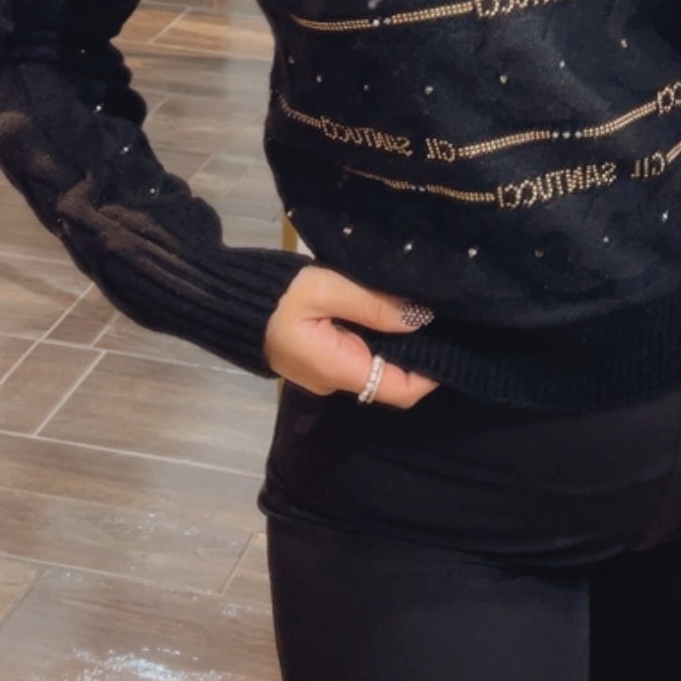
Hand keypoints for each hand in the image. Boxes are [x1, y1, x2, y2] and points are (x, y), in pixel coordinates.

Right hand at [264, 265, 439, 407]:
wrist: (227, 301)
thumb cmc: (275, 295)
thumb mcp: (325, 288)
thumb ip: (373, 304)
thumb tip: (421, 317)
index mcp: (339, 369)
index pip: (400, 391)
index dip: (432, 374)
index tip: (454, 342)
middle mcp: (334, 380)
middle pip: (391, 380)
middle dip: (419, 354)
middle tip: (445, 319)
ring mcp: (324, 372)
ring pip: (375, 366)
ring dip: (399, 345)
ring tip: (423, 309)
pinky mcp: (318, 358)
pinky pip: (358, 355)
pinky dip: (378, 339)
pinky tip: (391, 312)